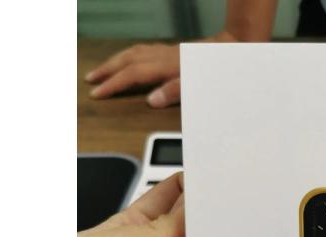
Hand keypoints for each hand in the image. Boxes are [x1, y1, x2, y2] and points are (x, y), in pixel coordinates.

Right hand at [85, 32, 236, 107]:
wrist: (235, 47)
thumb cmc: (216, 68)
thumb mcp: (197, 84)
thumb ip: (175, 92)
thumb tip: (151, 100)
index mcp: (165, 66)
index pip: (131, 76)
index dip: (113, 85)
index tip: (97, 94)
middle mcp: (162, 56)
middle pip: (127, 61)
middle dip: (107, 71)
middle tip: (90, 81)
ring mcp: (167, 52)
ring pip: (133, 53)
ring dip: (115, 62)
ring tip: (102, 70)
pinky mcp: (173, 51)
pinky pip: (143, 51)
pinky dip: (130, 56)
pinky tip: (130, 61)